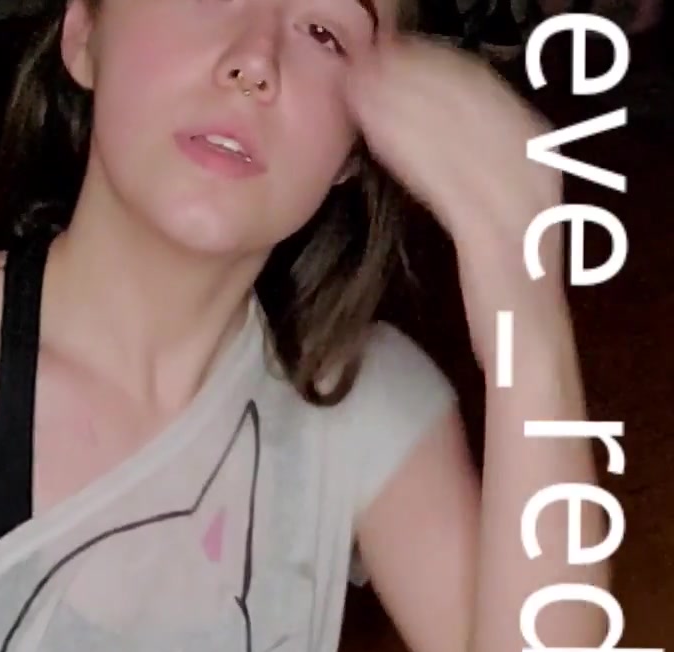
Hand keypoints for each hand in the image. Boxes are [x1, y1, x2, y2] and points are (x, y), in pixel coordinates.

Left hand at [344, 35, 562, 361]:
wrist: (529, 351)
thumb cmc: (502, 295)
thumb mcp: (492, 221)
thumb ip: (471, 178)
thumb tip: (428, 133)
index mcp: (537, 163)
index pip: (485, 95)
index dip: (437, 69)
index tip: (392, 55)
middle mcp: (534, 173)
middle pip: (471, 103)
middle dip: (416, 77)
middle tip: (366, 62)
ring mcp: (518, 203)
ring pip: (455, 134)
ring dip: (404, 105)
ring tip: (359, 89)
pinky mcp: (494, 237)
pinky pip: (446, 180)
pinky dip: (410, 150)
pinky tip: (375, 133)